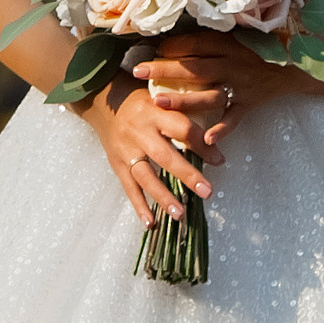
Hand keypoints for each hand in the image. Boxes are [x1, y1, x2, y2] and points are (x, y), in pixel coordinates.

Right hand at [95, 74, 210, 231]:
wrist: (104, 100)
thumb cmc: (142, 100)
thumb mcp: (163, 99)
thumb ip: (184, 116)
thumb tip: (214, 141)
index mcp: (155, 112)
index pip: (182, 129)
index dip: (202, 145)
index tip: (219, 160)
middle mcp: (140, 132)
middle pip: (165, 156)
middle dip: (187, 175)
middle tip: (208, 192)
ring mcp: (126, 150)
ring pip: (146, 176)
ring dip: (163, 196)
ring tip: (180, 214)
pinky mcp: (117, 164)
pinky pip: (129, 188)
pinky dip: (139, 206)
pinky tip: (151, 223)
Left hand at [134, 35, 308, 164]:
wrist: (293, 67)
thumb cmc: (256, 52)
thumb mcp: (234, 39)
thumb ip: (207, 41)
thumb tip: (169, 43)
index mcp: (227, 45)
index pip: (195, 43)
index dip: (171, 47)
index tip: (150, 50)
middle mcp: (232, 64)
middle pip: (194, 67)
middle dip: (164, 69)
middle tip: (138, 71)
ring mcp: (241, 86)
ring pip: (210, 94)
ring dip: (184, 100)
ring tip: (159, 102)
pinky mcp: (249, 105)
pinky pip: (234, 118)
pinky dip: (222, 129)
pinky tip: (206, 139)